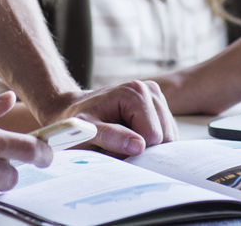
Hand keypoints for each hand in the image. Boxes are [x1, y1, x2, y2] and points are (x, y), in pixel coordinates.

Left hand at [43, 80, 176, 156]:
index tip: (112, 147)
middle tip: (116, 146)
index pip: (153, 135)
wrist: (73, 110)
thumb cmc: (78, 123)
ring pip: (168, 138)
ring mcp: (157, 99)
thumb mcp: (87, 130)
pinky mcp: (160, 109)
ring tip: (122, 141)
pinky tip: (132, 138)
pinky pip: (166, 137)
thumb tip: (139, 146)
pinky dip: (151, 144)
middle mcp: (151, 91)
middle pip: (165, 137)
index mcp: (135, 92)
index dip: (134, 149)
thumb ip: (112, 137)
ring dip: (147, 147)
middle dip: (143, 149)